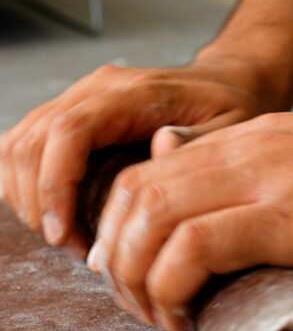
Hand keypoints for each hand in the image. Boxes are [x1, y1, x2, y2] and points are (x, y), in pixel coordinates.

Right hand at [0, 51, 283, 253]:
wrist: (229, 83)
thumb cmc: (233, 107)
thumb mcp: (233, 126)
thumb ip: (197, 143)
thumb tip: (156, 154)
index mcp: (132, 92)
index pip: (69, 131)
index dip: (54, 185)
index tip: (62, 233)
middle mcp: (96, 90)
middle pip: (32, 140)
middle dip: (38, 202)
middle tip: (73, 247)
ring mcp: (79, 99)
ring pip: (18, 144)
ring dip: (30, 198)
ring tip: (69, 237)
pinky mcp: (72, 116)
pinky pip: (26, 147)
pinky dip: (29, 186)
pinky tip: (60, 217)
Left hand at [90, 112, 292, 330]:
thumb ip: (263, 182)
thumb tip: (213, 214)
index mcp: (252, 138)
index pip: (146, 172)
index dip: (121, 228)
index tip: (133, 273)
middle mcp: (248, 148)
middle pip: (134, 193)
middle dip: (117, 257)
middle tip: (136, 304)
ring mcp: (268, 177)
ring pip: (153, 217)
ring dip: (137, 278)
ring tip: (159, 317)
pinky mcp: (292, 215)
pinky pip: (196, 246)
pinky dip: (171, 286)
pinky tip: (185, 314)